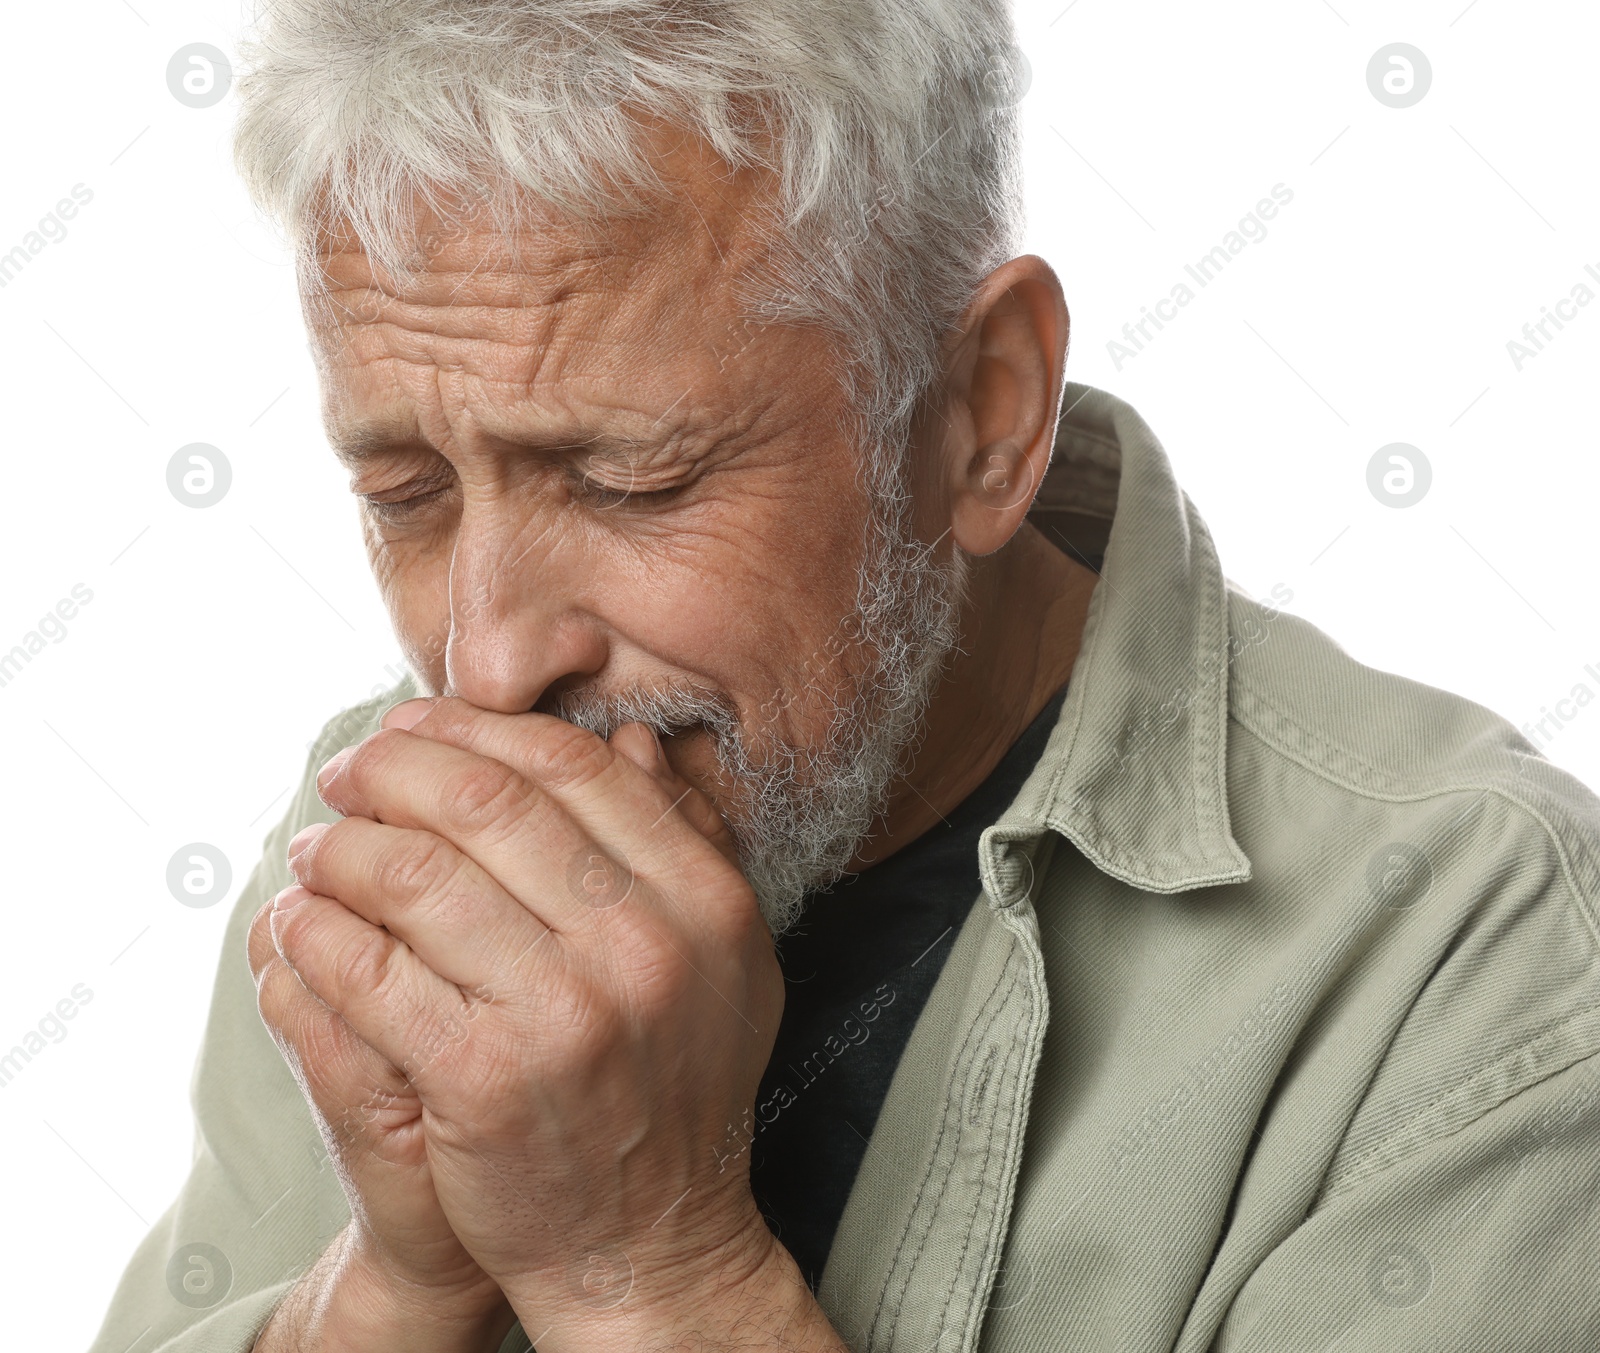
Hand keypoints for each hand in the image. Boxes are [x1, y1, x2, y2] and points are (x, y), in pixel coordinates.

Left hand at [272, 698, 804, 1349]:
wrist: (648, 1241)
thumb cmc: (673, 1086)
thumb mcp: (721, 956)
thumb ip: (684, 840)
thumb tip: (626, 737)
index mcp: (705, 899)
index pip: (572, 767)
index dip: (477, 730)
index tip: (418, 731)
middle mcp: (645, 946)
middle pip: (486, 802)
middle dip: (391, 768)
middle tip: (347, 773)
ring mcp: (565, 1014)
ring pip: (413, 873)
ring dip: (340, 845)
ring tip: (317, 847)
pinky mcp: (480, 1079)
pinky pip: (368, 968)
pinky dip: (317, 929)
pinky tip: (305, 920)